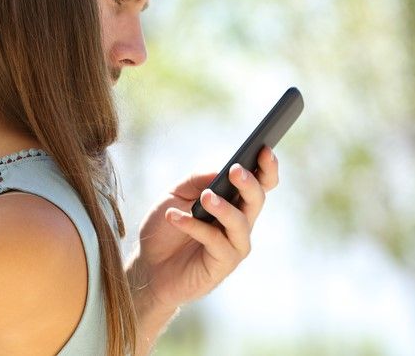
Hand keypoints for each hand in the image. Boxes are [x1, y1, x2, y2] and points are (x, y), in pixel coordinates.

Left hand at [127, 147, 279, 314]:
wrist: (148, 266)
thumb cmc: (165, 228)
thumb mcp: (175, 195)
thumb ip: (197, 180)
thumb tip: (220, 169)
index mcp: (233, 203)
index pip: (259, 183)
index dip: (266, 167)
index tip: (264, 148)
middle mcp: (239, 223)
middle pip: (257, 200)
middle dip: (249, 183)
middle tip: (235, 170)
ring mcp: (233, 245)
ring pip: (241, 224)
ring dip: (224, 208)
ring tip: (206, 197)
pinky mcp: (222, 265)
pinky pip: (215, 242)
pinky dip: (194, 227)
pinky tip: (175, 218)